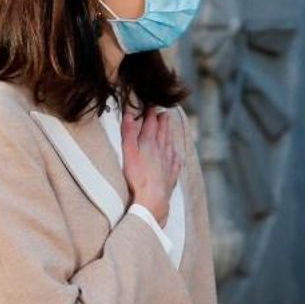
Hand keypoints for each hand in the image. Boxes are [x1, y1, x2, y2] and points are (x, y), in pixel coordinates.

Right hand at [122, 106, 182, 226]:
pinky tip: (176, 154)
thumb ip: (129, 134)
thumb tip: (129, 116)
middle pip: (163, 132)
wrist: (153, 197)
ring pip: (170, 143)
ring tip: (170, 127)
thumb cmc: (137, 176)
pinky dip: (175, 154)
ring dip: (169, 134)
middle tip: (164, 113)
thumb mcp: (128, 152)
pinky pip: (175, 161)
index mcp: (150, 143)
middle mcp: (162, 150)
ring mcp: (168, 162)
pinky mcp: (171, 174)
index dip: (151, 114)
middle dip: (163, 122)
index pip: (151, 124)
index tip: (151, 106)